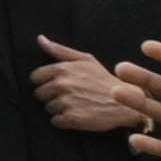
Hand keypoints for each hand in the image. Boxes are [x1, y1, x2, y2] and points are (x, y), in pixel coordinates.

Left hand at [21, 36, 142, 135]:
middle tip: (70, 95)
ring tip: (76, 104)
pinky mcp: (72, 118)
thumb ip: (59, 50)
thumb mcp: (85, 60)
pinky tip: (77, 114)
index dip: (45, 82)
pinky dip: (64, 120)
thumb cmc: (103, 80)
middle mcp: (62, 85)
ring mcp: (67, 102)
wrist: (125, 103)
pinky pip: (56, 121)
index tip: (57, 85)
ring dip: (58, 108)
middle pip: (39, 94)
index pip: (35, 77)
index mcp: (63, 69)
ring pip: (48, 108)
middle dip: (51, 96)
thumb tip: (40, 39)